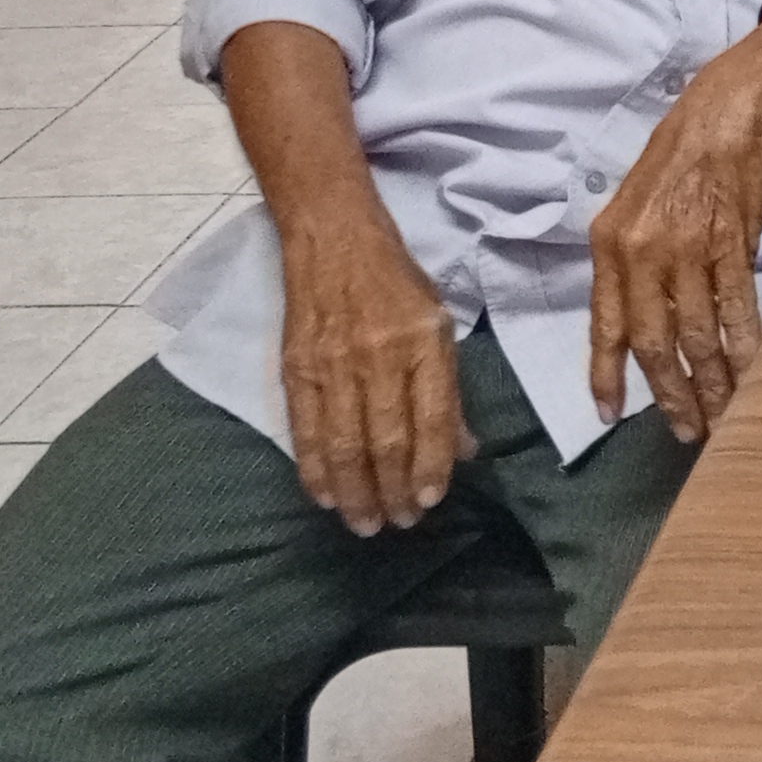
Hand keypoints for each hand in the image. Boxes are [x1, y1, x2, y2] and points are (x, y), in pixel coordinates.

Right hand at [276, 207, 473, 536]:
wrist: (333, 237)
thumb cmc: (396, 280)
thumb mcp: (439, 322)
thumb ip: (448, 389)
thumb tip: (464, 451)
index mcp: (424, 342)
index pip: (431, 418)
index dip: (432, 465)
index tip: (431, 500)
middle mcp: (380, 355)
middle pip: (387, 440)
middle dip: (394, 491)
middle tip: (399, 524)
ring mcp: (334, 364)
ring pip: (345, 444)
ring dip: (356, 492)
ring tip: (366, 524)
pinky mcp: (296, 368)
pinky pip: (306, 430)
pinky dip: (314, 469)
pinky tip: (326, 497)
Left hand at [589, 21, 761, 443]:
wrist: (729, 105)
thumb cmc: (684, 150)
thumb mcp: (637, 203)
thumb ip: (636, 261)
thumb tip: (648, 317)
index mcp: (610, 242)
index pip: (604, 324)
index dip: (607, 374)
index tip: (609, 416)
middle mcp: (642, 251)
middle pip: (652, 341)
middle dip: (670, 394)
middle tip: (687, 430)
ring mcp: (688, 248)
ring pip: (696, 334)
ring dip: (713, 382)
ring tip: (724, 414)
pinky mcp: (733, 242)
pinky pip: (737, 308)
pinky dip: (746, 345)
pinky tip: (753, 371)